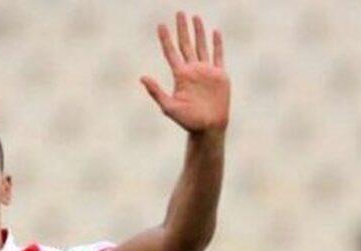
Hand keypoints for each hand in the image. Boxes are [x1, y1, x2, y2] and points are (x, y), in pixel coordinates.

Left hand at [140, 12, 228, 134]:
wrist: (209, 128)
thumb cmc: (188, 121)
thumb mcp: (169, 106)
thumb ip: (156, 91)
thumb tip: (142, 77)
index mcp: (180, 76)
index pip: (171, 52)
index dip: (166, 39)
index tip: (161, 25)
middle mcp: (192, 70)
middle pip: (186, 44)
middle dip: (182, 29)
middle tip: (179, 13)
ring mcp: (206, 71)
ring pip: (201, 46)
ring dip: (198, 32)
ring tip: (195, 17)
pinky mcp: (219, 75)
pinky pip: (218, 55)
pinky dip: (217, 44)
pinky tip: (215, 32)